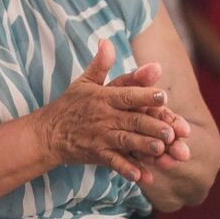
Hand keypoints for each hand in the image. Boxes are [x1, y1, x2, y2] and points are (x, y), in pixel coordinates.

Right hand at [35, 40, 177, 183]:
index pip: (127, 94)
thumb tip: (106, 41)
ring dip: (144, 147)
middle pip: (132, 121)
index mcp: (104, 97)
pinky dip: (127, 170)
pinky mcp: (97, 154)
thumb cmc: (70, 105)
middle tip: (172, 132)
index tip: (164, 96)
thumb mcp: (84, 81)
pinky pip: (114, 163)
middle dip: (152, 126)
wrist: (47, 133)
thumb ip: (101, 64)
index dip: (145, 94)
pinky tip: (142, 176)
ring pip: (126, 142)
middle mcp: (104, 117)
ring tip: (162, 152)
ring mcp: (100, 137)